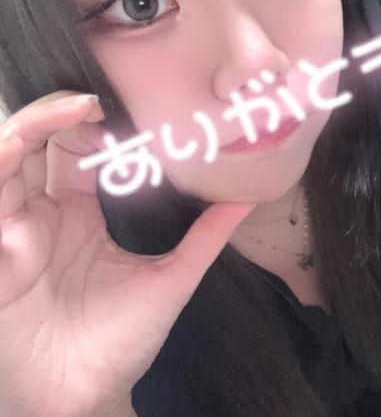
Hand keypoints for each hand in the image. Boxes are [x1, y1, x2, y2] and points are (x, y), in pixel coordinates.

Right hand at [0, 92, 254, 416]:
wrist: (81, 395)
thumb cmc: (120, 341)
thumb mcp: (170, 277)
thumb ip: (206, 236)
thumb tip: (247, 198)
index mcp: (79, 216)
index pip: (81, 152)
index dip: (100, 128)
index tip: (134, 116)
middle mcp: (42, 213)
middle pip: (45, 142)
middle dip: (68, 114)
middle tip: (103, 103)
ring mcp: (13, 226)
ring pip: (9, 152)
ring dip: (38, 122)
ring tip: (79, 107)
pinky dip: (4, 153)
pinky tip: (30, 138)